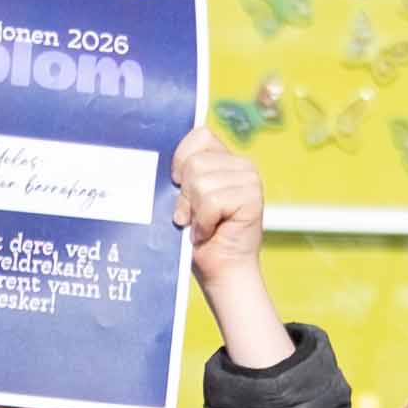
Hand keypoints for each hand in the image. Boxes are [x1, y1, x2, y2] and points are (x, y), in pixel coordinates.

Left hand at [170, 127, 279, 359]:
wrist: (220, 271)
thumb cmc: (198, 236)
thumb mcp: (186, 198)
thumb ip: (183, 173)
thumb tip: (154, 155)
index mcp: (225, 159)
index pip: (199, 136)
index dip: (181, 159)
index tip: (178, 185)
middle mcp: (242, 165)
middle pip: (195, 162)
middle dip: (184, 195)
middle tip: (190, 217)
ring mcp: (250, 180)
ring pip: (201, 183)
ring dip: (194, 212)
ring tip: (201, 226)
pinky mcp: (253, 197)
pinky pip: (211, 201)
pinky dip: (203, 222)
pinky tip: (210, 233)